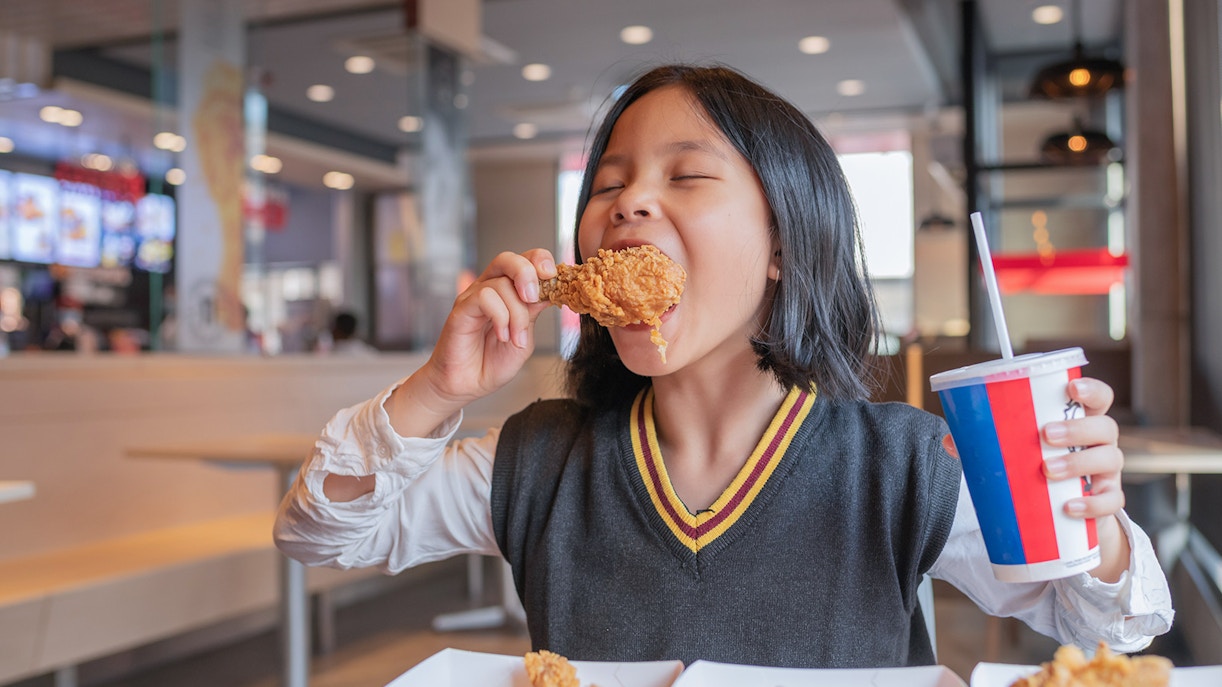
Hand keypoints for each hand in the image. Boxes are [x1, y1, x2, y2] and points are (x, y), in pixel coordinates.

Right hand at [421, 249, 557, 406]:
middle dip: (527, 273)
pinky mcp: (461, 308)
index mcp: (509, 293)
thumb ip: (533, 315)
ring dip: (516, 313)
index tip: (553, 278)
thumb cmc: (492, 363)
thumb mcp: (524, 338)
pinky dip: (500, 316)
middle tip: (533, 298)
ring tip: (515, 338)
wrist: (468, 385)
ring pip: (501, 283)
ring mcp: (474, 297)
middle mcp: (490, 289)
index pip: (526, 261)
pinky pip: (484, 297)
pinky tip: (502, 336)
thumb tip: (548, 292)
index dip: (541, 262)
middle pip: (509, 259)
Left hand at [941, 376, 1129, 581]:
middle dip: (1077, 428)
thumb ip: (986, 443)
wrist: (1068, 510)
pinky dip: (1092, 505)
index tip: (1071, 388)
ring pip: (1110, 459)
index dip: (1091, 390)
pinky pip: (1111, 501)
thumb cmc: (1041, 464)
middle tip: (1045, 434)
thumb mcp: (1020, 450)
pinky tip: (1070, 507)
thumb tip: (949, 441)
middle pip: (1105, 426)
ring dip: (1079, 463)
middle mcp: (1100, 442)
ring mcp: (1109, 471)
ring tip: (1048, 470)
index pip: (1099, 397)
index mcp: (1081, 420)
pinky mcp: (1109, 499)